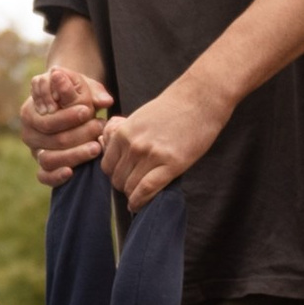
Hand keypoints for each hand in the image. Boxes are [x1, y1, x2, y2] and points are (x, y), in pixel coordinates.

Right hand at [18, 66, 114, 187]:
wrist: (72, 106)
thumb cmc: (76, 93)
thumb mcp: (83, 86)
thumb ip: (93, 92)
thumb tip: (105, 102)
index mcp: (31, 109)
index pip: (47, 118)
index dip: (67, 116)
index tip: (87, 110)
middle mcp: (29, 131)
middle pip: (51, 139)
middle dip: (78, 134)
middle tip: (98, 127)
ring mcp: (35, 150)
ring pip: (49, 158)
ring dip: (74, 154)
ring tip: (95, 147)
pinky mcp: (42, 165)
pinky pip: (44, 176)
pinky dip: (55, 176)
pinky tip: (71, 172)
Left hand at [99, 76, 229, 209]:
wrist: (200, 99)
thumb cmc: (171, 108)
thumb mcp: (139, 117)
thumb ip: (121, 134)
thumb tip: (103, 144)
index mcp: (123, 133)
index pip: (106, 166)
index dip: (114, 175)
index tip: (124, 178)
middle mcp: (133, 145)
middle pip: (117, 179)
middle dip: (124, 186)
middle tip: (135, 186)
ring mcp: (151, 155)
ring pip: (130, 187)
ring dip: (133, 195)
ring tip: (141, 194)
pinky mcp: (170, 164)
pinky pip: (146, 190)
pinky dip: (140, 202)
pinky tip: (139, 205)